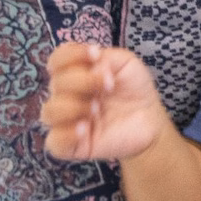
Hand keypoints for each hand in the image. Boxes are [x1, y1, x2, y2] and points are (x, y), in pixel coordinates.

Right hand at [40, 43, 167, 161]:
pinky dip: (67, 134)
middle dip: (83, 81)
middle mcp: (67, 95)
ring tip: (96, 108)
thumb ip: (107, 57)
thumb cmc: (135, 90)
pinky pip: (54, 142)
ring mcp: (68, 121)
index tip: (96, 55)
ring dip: (73, 106)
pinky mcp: (73, 145)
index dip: (70, 55)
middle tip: (109, 86)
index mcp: (75, 73)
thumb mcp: (127, 63)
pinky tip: (85, 128)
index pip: (57, 60)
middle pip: (56, 84)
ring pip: (49, 112)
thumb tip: (90, 66)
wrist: (151, 121)